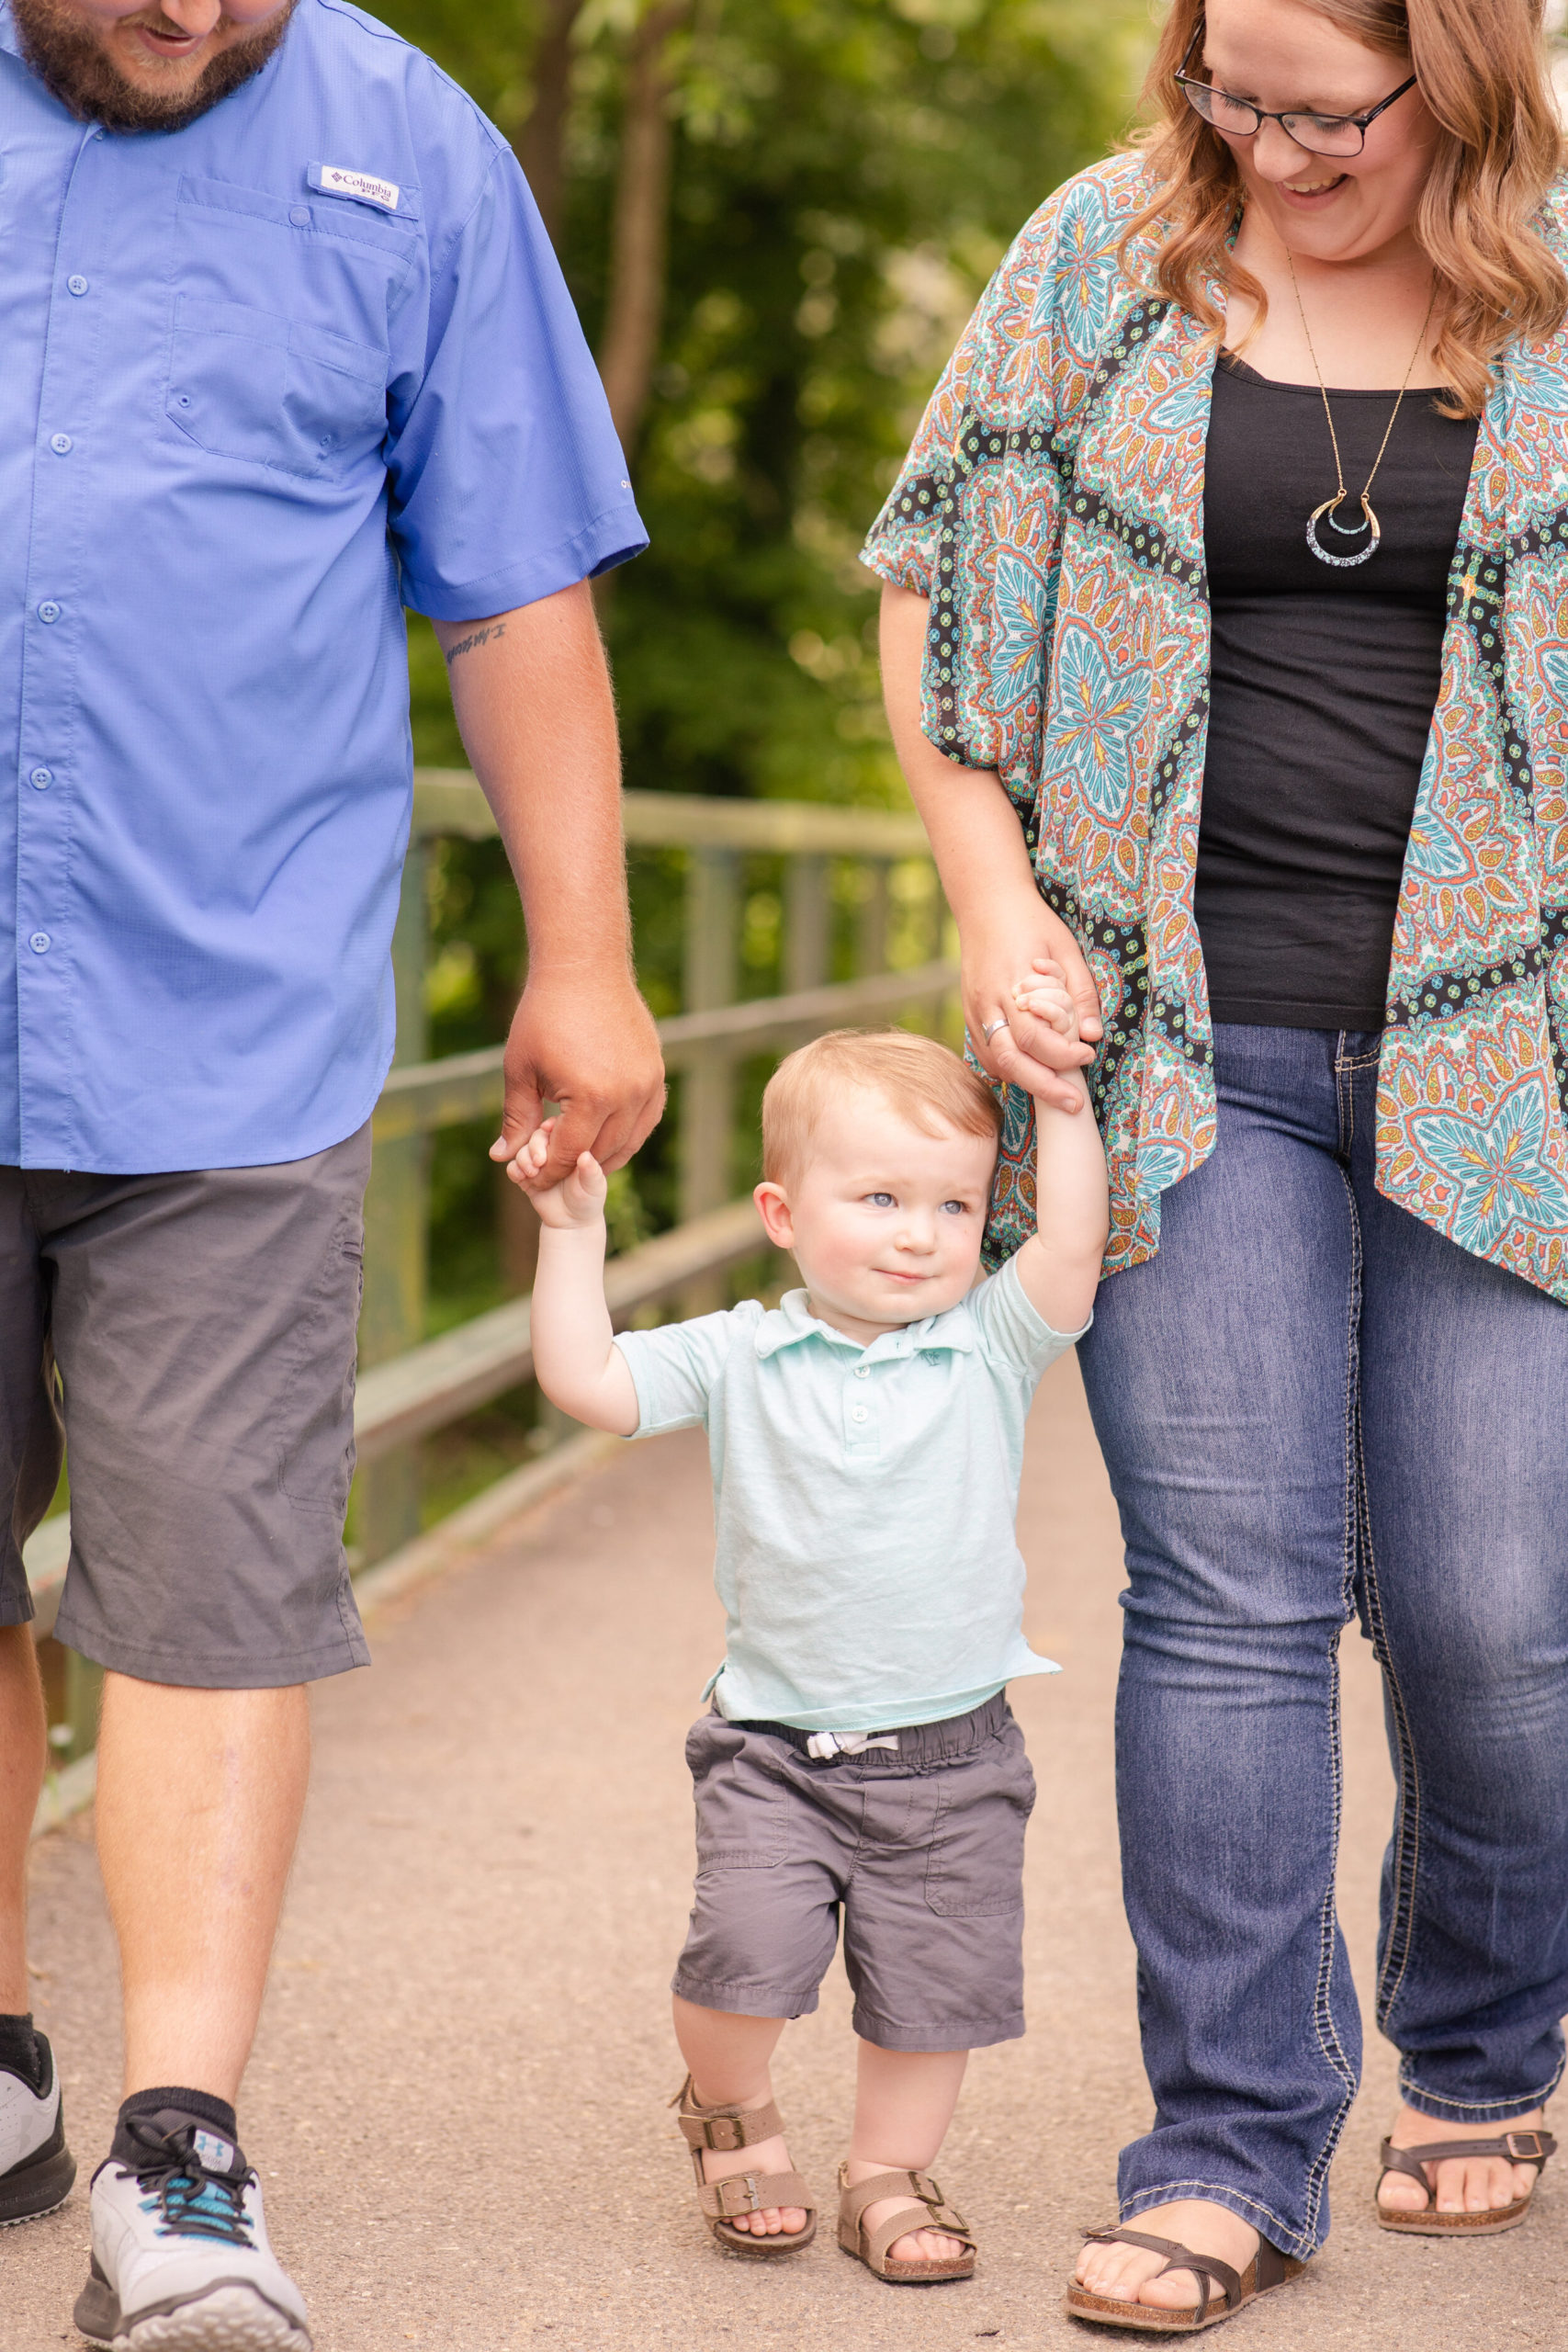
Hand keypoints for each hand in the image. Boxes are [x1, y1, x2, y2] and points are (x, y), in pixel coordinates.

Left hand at [489, 965, 664, 1184]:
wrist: (584, 968)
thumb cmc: (544, 1015)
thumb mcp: (520, 1069)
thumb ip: (516, 1118)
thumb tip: (502, 1157)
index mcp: (592, 1098)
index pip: (570, 1155)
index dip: (547, 1172)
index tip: (529, 1179)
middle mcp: (627, 1096)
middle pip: (600, 1154)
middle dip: (572, 1169)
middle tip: (549, 1172)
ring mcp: (647, 1084)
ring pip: (629, 1141)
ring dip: (602, 1157)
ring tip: (575, 1159)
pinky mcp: (656, 1072)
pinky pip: (646, 1119)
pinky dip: (627, 1135)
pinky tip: (605, 1137)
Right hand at [507, 1124, 607, 1228]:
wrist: (572, 1220)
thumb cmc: (589, 1198)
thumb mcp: (594, 1186)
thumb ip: (591, 1172)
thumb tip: (585, 1157)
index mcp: (570, 1142)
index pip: (559, 1125)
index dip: (552, 1126)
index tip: (549, 1129)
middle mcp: (551, 1148)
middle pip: (538, 1135)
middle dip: (535, 1144)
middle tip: (539, 1161)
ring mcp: (537, 1160)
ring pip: (523, 1149)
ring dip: (524, 1158)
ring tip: (532, 1172)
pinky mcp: (525, 1175)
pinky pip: (513, 1167)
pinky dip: (515, 1170)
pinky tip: (522, 1176)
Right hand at [964, 902, 1100, 1113]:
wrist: (988, 905)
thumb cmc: (1032, 925)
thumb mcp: (1066, 949)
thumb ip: (1080, 993)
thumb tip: (1093, 1035)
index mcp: (1015, 984)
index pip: (1036, 1036)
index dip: (1062, 1054)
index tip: (1087, 1055)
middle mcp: (990, 1002)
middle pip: (1011, 1059)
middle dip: (1044, 1086)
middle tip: (1073, 1102)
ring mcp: (976, 1010)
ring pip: (995, 1061)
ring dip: (1025, 1081)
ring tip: (1054, 1092)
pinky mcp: (970, 1014)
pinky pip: (985, 1053)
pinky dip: (1007, 1068)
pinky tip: (1029, 1072)